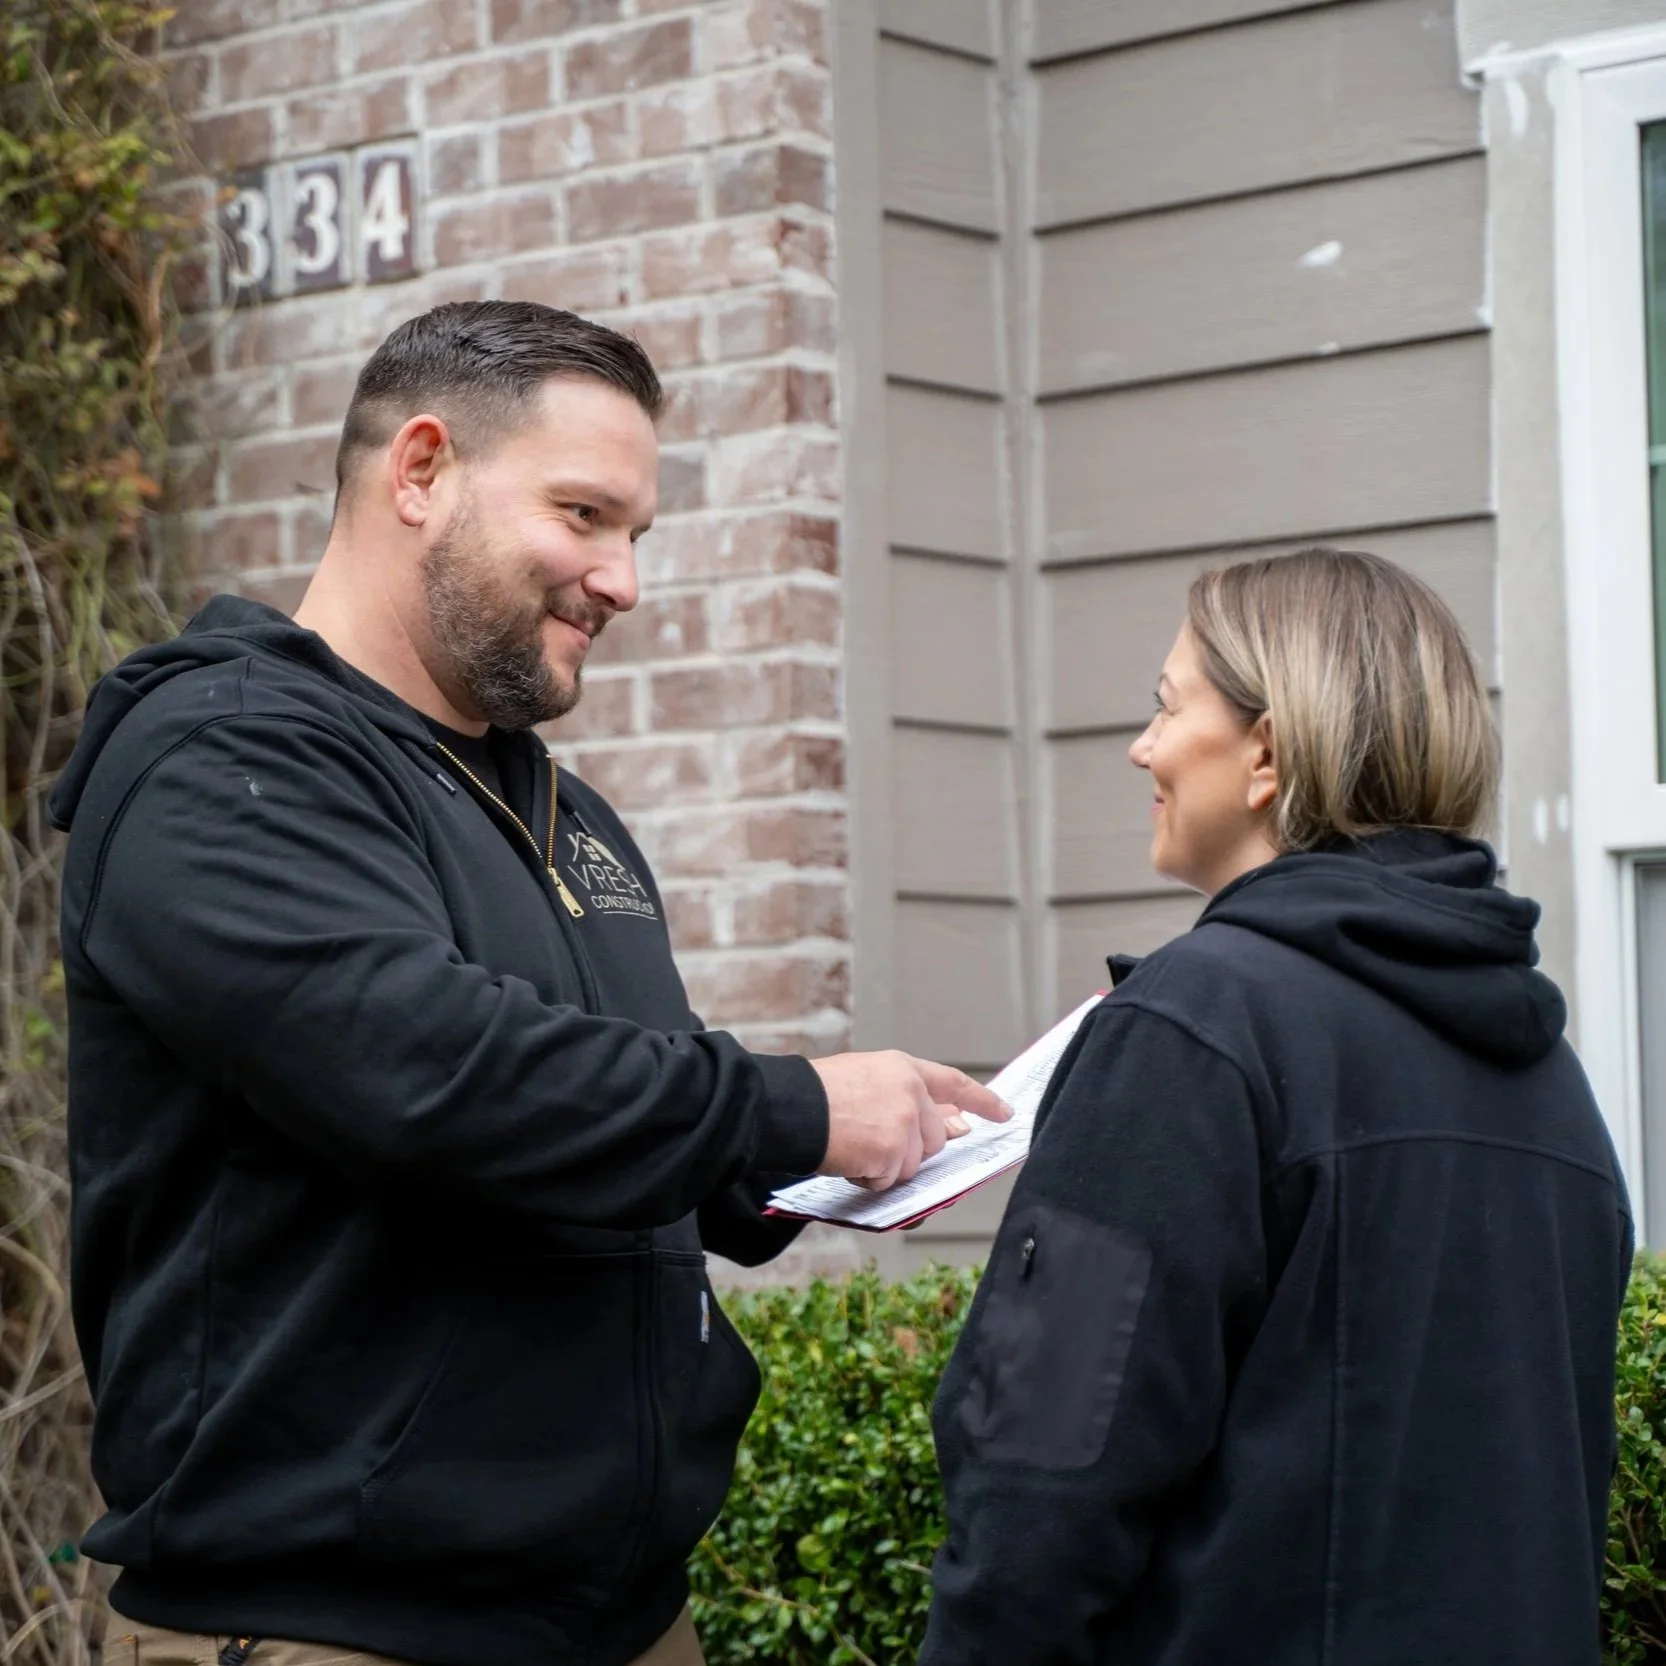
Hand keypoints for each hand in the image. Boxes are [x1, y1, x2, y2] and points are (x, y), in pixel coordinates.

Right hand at [808, 1051, 1011, 1189]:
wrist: (791, 1107)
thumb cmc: (817, 1095)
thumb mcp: (867, 1081)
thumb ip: (912, 1100)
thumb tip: (958, 1126)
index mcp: (903, 1069)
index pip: (954, 1084)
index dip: (982, 1100)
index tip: (1004, 1113)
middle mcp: (911, 1093)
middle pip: (935, 1139)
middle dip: (910, 1150)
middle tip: (871, 1142)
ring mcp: (904, 1122)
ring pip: (912, 1164)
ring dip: (884, 1165)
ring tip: (852, 1144)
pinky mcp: (892, 1150)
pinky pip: (889, 1179)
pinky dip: (868, 1177)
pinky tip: (847, 1157)